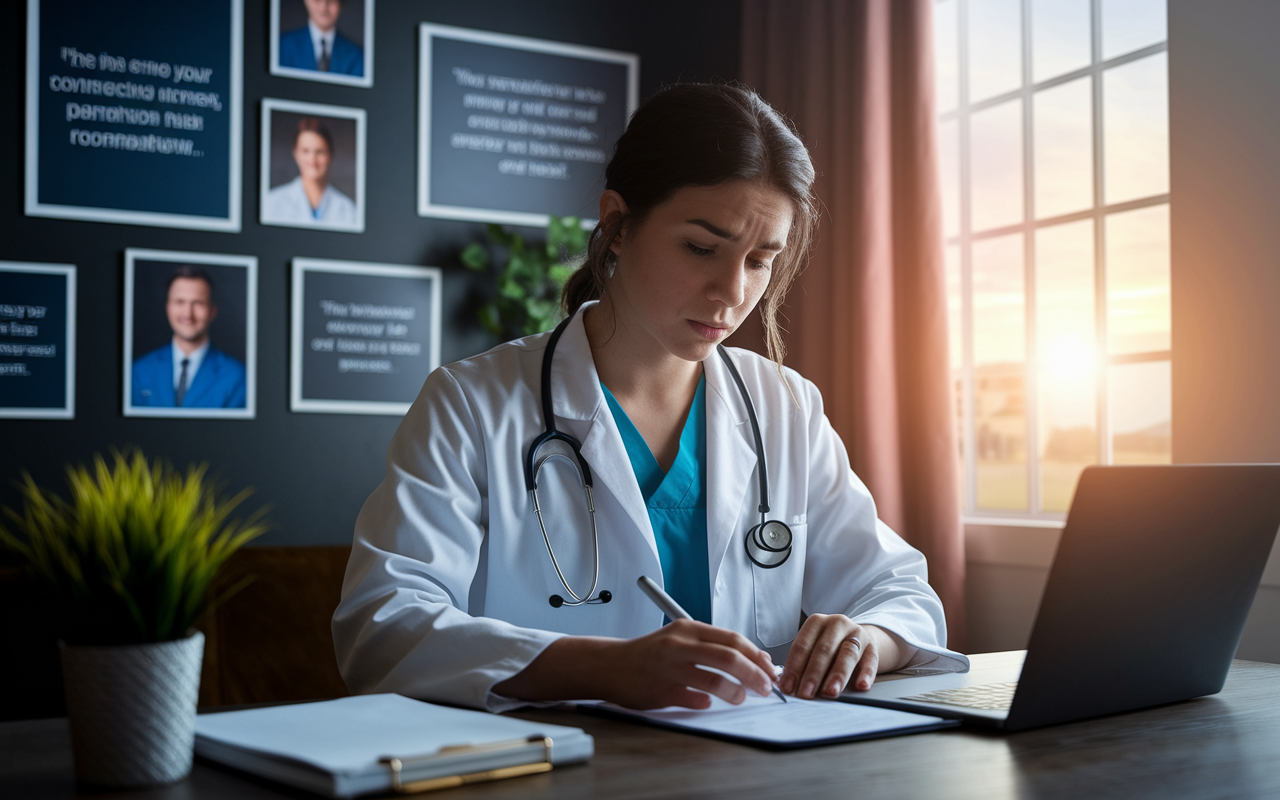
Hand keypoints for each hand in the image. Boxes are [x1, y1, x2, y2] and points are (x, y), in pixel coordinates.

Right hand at [597, 619, 778, 708]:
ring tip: (740, 697)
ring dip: (734, 692)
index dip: (756, 655)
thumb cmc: (650, 654)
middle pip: (729, 657)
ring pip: (714, 680)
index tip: (769, 668)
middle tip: (765, 687)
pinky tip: (708, 704)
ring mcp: (669, 668)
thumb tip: (752, 659)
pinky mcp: (660, 691)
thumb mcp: (680, 639)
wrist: (610, 665)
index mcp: (688, 629)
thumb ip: (711, 646)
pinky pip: (693, 699)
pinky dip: (706, 703)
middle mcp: (679, 645)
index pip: (732, 639)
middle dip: (754, 674)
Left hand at [779, 616, 915, 698]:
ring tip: (829, 692)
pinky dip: (866, 674)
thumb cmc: (829, 647)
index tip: (788, 687)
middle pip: (823, 650)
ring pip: (847, 654)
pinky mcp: (872, 647)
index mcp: (816, 622)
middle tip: (806, 694)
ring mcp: (856, 633)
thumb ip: (802, 664)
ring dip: (837, 675)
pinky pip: (870, 661)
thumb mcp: (813, 648)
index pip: (802, 645)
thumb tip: (787, 685)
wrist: (857, 639)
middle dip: (813, 674)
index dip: (794, 667)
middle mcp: (836, 624)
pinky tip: (860, 686)